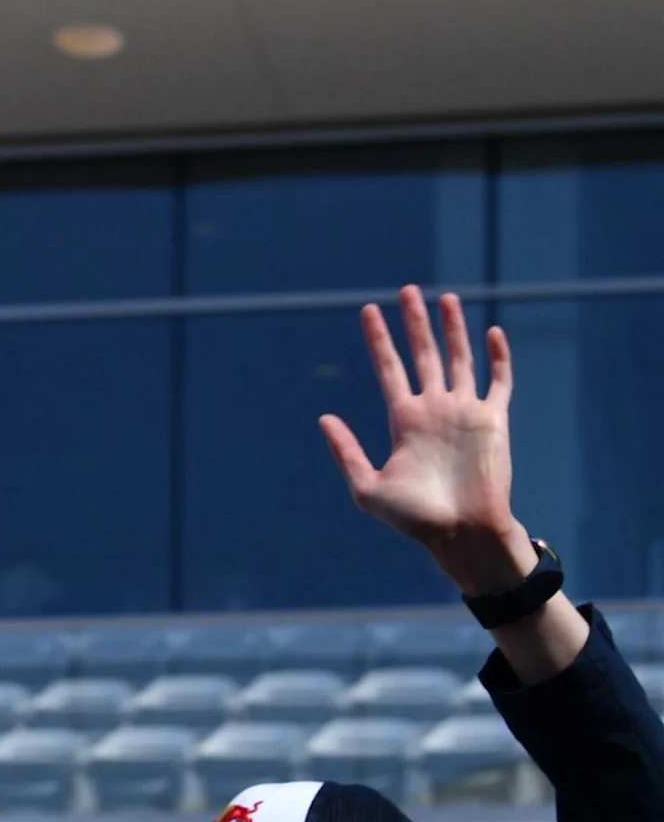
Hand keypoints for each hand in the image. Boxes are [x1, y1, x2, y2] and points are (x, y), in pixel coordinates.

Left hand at [320, 285, 535, 593]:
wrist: (461, 532)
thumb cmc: (415, 518)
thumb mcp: (368, 487)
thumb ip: (346, 452)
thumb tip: (324, 417)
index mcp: (403, 420)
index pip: (389, 368)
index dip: (379, 339)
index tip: (368, 311)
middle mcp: (434, 410)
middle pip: (423, 354)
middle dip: (414, 323)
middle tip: (406, 290)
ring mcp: (465, 412)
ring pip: (459, 358)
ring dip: (453, 329)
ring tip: (445, 298)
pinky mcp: (494, 420)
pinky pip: (498, 381)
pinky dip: (497, 357)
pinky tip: (490, 331)